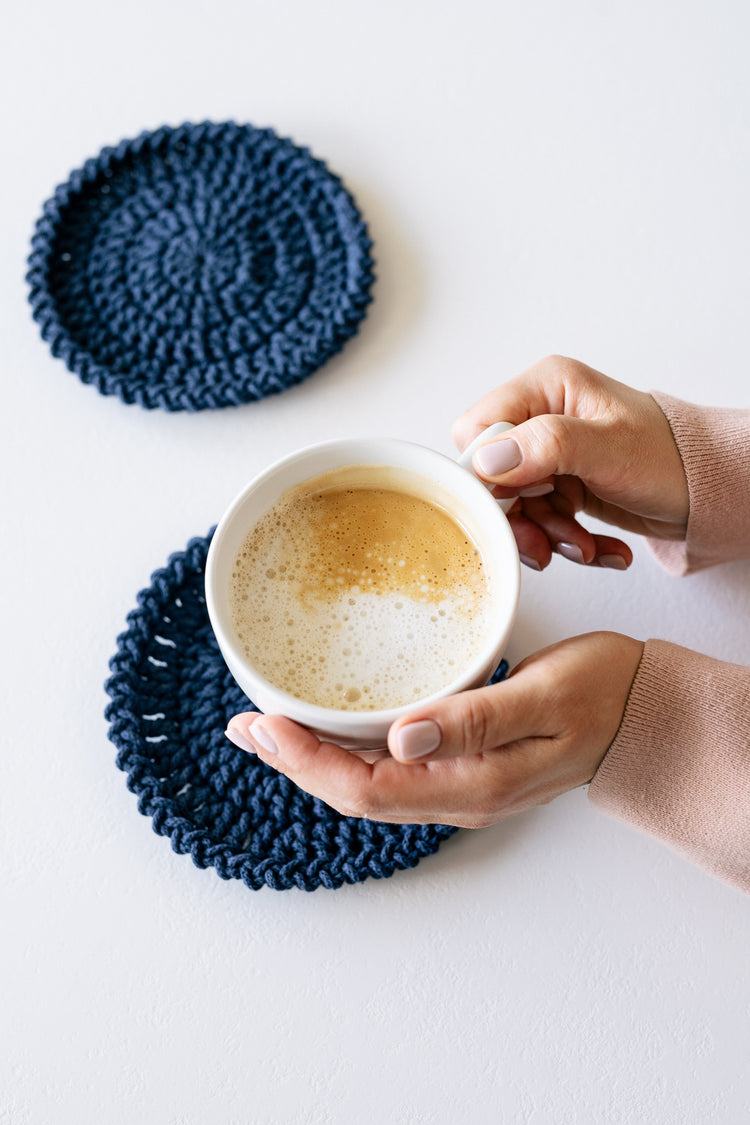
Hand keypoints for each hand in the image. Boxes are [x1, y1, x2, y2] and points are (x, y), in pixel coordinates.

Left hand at [225, 632, 643, 827]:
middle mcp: (455, 795)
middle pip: (355, 792)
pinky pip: (386, 769)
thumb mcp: (543, 696)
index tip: (265, 727)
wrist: (639, 717)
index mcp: (472, 783)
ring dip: (311, 758)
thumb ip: (474, 720)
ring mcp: (455, 786)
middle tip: (244, 726)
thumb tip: (402, 736)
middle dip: (293, 762)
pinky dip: (344, 751)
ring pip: (365, 783)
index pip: (369, 786)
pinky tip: (324, 730)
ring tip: (265, 730)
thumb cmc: (600, 697)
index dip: (309, 761)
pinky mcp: (457, 767)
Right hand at [453, 355, 689, 570]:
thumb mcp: (609, 448)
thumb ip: (547, 445)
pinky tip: (598, 549)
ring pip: (516, 506)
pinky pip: (542, 521)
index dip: (486, 474)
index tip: (515, 502)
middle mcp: (541, 417)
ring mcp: (550, 454)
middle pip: (492, 476)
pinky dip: (566, 543)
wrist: (708, 490)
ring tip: (584, 548)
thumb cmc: (671, 455)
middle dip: (521, 517)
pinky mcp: (561, 485)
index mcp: (545, 388)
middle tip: (545, 544)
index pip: (477, 429)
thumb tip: (487, 459)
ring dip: (548, 536)